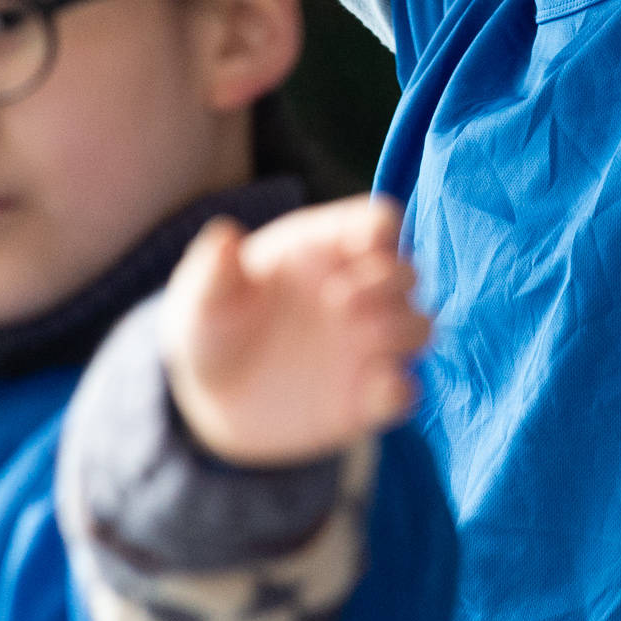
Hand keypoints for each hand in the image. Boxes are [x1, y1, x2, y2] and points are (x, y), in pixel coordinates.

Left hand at [160, 195, 430, 468]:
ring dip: (403, 329)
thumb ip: (213, 268)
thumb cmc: (211, 323)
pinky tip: (372, 391)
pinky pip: (405, 392)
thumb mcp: (200, 295)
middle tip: (340, 303)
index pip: (379, 222)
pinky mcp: (366, 398)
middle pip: (408, 273)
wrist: (210, 393)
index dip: (382, 229)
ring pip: (419, 328)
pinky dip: (400, 390)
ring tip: (359, 338)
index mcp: (327, 249)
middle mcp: (359, 293)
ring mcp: (367, 346)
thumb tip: (224, 235)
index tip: (361, 246)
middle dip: (389, 282)